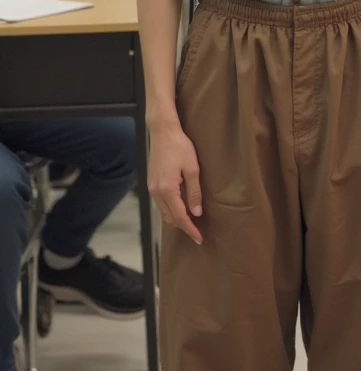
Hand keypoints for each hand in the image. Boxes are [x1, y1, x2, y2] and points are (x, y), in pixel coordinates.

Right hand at [148, 122, 202, 243]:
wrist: (163, 131)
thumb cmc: (180, 146)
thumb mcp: (192, 168)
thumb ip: (194, 193)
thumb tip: (196, 213)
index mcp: (167, 189)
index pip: (180, 217)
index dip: (190, 229)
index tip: (199, 239)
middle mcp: (156, 191)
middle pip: (169, 218)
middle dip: (183, 226)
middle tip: (197, 231)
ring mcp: (151, 187)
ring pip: (163, 212)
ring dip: (176, 218)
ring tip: (190, 221)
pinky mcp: (151, 182)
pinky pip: (160, 203)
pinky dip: (170, 209)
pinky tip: (179, 207)